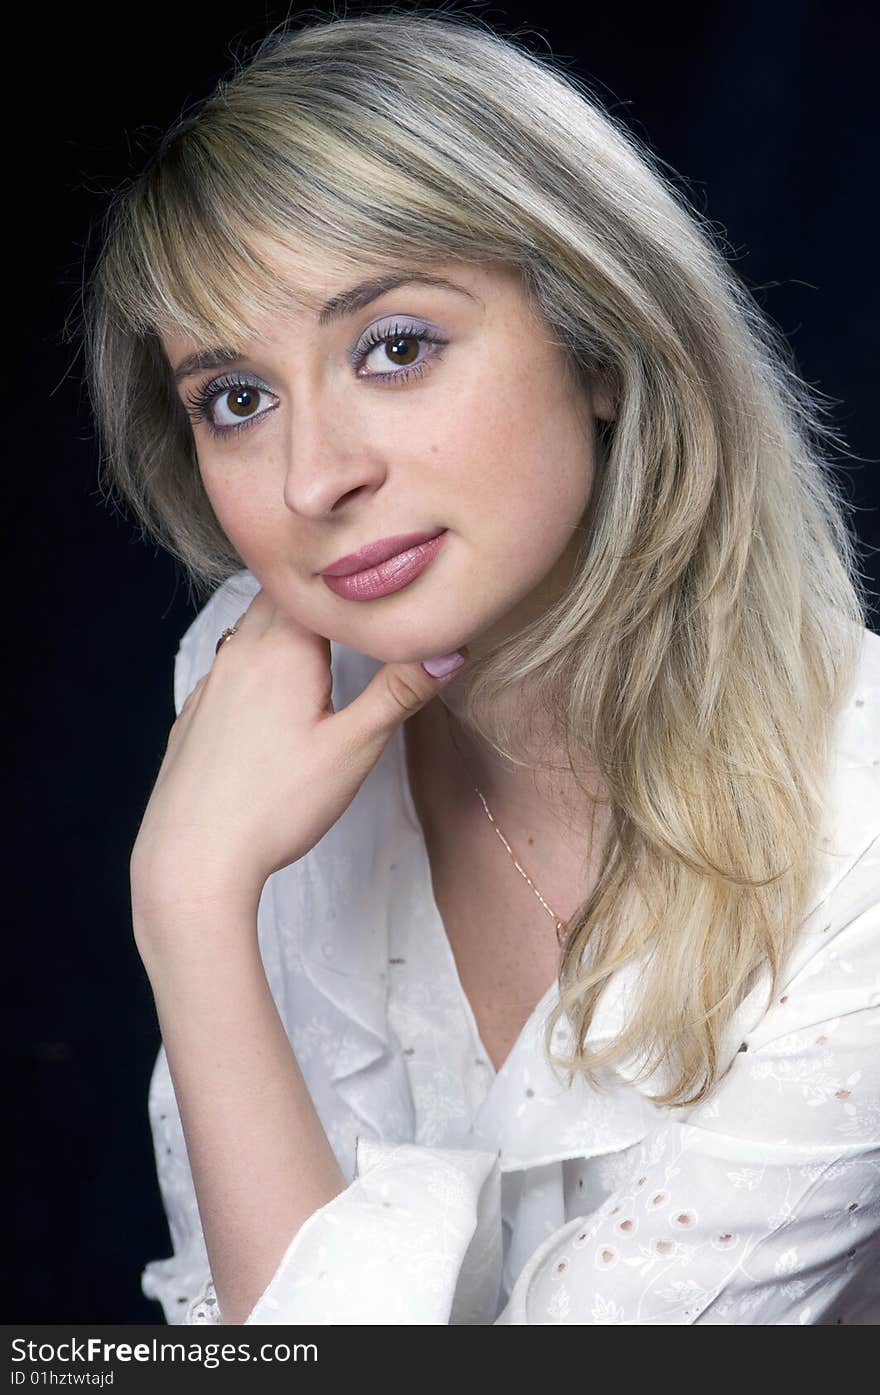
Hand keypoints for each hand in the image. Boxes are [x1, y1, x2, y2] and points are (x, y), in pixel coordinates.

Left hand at [130, 586, 466, 918]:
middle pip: (280, 595)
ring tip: (321, 630)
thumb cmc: (278, 804)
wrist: (194, 855)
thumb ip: (400, 692)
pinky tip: (273, 687)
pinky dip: (256, 657)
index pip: (318, 584)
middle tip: (358, 594)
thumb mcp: (353, 748)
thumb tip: (452, 649)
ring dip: (285, 621)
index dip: (349, 576)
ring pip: (250, 627)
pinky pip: (229, 664)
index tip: (379, 576)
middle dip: (319, 591)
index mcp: (283, 649)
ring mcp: (212, 683)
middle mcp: (241, 652)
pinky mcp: (196, 713)